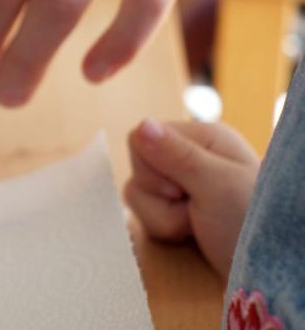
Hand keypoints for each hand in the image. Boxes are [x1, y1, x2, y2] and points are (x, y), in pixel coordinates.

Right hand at [125, 119, 258, 277]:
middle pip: (138, 166)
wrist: (263, 275)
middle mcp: (190, 157)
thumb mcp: (218, 187)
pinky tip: (188, 234)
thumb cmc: (252, 227)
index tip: (182, 186)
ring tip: (195, 226)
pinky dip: (162, 228)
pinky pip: (143, 213)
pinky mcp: (174, 210)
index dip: (152, 165)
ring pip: (137, 192)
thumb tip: (142, 125)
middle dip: (159, 196)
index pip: (142, 136)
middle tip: (195, 209)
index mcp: (203, 139)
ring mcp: (181, 185)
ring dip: (162, 217)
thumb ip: (177, 155)